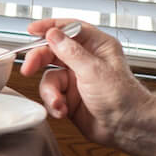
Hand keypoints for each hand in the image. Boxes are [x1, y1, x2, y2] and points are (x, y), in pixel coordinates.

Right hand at [18, 18, 146, 149]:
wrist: (127, 128)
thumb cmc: (123, 98)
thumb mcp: (93, 70)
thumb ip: (70, 51)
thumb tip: (52, 34)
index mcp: (96, 46)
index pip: (69, 29)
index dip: (49, 27)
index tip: (31, 30)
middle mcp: (85, 60)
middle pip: (53, 51)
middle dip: (39, 61)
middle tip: (28, 68)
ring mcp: (76, 79)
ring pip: (49, 77)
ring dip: (51, 92)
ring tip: (58, 103)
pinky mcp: (70, 97)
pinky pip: (52, 95)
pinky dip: (54, 103)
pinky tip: (62, 111)